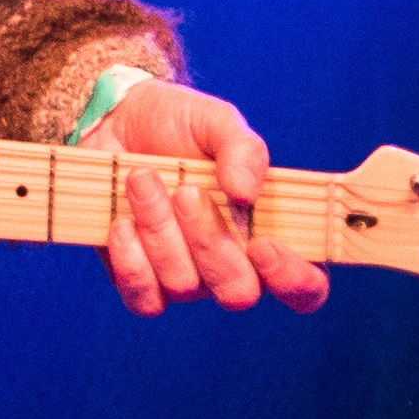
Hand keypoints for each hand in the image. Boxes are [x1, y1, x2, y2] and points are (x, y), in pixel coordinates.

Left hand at [86, 81, 329, 319]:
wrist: (114, 119)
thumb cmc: (177, 124)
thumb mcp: (217, 122)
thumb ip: (244, 151)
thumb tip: (246, 193)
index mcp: (266, 232)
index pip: (304, 287)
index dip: (292, 278)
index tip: (263, 243)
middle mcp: (230, 265)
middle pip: (239, 292)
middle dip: (209, 241)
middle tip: (186, 191)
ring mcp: (185, 276)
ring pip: (184, 285)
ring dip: (159, 228)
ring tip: (141, 179)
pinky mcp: (140, 281)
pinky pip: (144, 299)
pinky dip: (130, 259)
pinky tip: (121, 221)